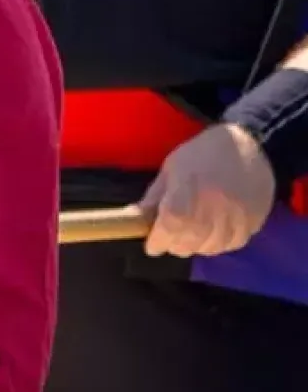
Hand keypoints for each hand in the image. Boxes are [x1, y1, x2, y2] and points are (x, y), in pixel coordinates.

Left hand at [141, 124, 275, 257]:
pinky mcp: (256, 220)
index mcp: (188, 192)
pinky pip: (234, 243)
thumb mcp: (170, 170)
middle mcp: (214, 208)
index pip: (171, 227)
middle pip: (191, 242)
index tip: (152, 246)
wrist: (246, 144)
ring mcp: (238, 216)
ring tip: (191, 236)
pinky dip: (220, 244)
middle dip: (175, 245)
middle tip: (170, 239)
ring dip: (197, 246)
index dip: (159, 241)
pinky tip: (213, 234)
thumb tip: (134, 221)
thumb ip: (154, 198)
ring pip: (212, 247)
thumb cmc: (200, 154)